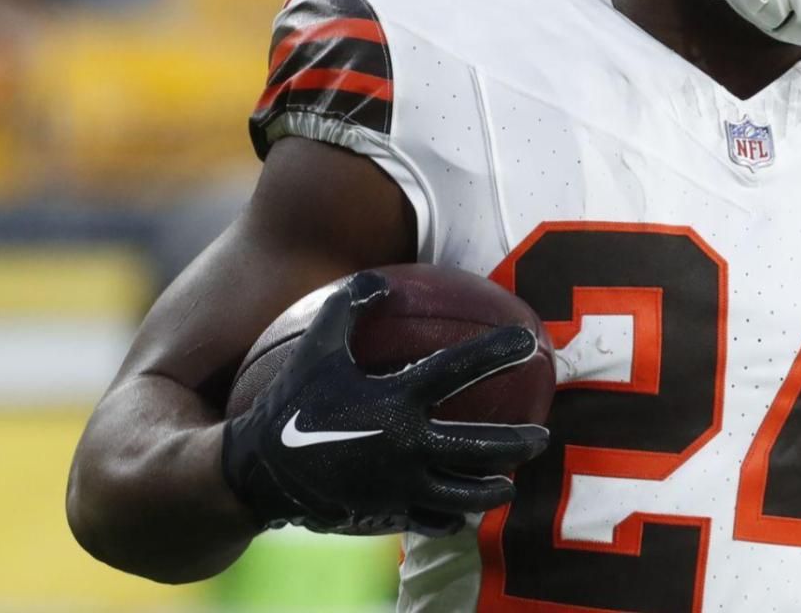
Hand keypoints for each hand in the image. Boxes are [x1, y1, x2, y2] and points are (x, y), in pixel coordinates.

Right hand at [220, 270, 549, 535]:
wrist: (257, 471)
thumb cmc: (292, 402)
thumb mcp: (316, 347)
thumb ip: (347, 307)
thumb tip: (380, 280)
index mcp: (394, 400)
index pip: (459, 369)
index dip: (496, 351)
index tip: (528, 340)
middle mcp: (406, 445)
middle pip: (481, 446)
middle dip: (520, 442)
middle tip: (542, 433)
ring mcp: (400, 486)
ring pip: (465, 493)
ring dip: (495, 488)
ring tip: (512, 482)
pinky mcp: (388, 514)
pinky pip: (433, 520)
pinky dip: (455, 517)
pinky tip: (466, 512)